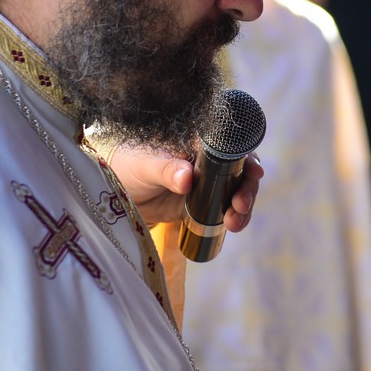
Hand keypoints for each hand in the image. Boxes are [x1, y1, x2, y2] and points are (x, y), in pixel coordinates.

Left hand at [106, 146, 264, 233]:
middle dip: (247, 188)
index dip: (246, 157)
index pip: (230, 146)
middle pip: (240, 170)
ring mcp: (208, 184)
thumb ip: (165, 169)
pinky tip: (232, 226)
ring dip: (243, 206)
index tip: (254, 171)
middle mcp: (208, 161)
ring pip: (237, 192)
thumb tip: (187, 177)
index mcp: (197, 143)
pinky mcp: (203, 205)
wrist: (116, 193)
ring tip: (234, 222)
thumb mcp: (145, 166)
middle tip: (241, 205)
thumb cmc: (128, 167)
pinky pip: (225, 210)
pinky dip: (234, 218)